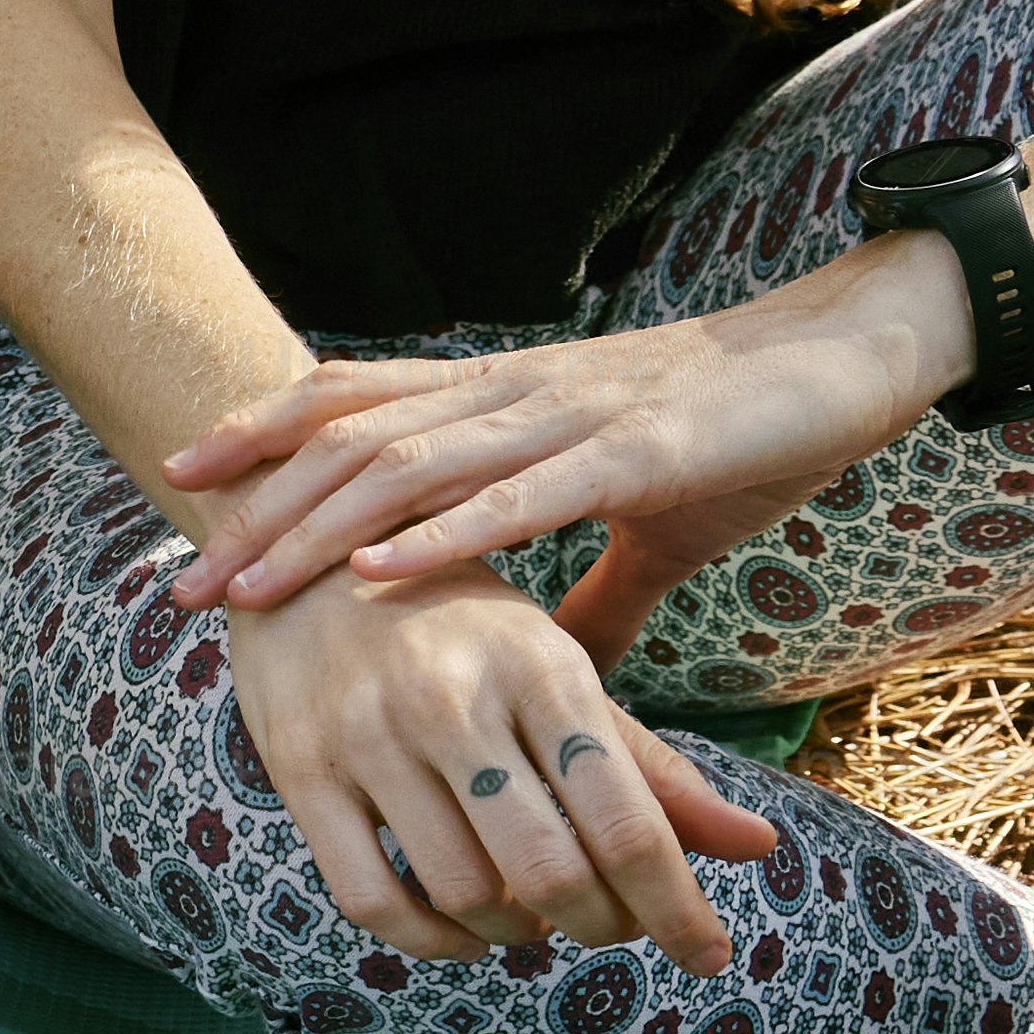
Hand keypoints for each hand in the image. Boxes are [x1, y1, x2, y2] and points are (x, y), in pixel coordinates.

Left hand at [159, 244, 964, 660]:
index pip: (356, 403)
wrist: (852, 362)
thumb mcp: (650, 528)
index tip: (181, 483)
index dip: (262, 432)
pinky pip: (521, 498)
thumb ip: (594, 597)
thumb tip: (556, 671)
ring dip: (318, 533)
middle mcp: (518, 397)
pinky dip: (443, 536)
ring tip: (247, 588)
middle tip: (183, 582)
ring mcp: (571, 419)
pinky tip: (378, 572)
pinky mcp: (638, 453)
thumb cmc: (745, 440)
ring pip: (413, 470)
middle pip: (353, 444)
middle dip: (258, 512)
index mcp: (509, 401)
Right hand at [217, 581, 786, 969]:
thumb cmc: (458, 624)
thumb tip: (760, 848)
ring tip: (531, 917)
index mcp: (539, 666)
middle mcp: (453, 697)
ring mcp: (368, 734)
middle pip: (551, 871)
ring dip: (516, 933)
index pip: (627, 818)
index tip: (710, 955)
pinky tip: (461, 931)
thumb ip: (651, 767)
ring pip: (465, 893)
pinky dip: (430, 940)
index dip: (676, 906)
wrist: (305, 556)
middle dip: (599, 924)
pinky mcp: (298, 768)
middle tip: (608, 926)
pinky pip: (371, 898)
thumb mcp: (559, 670)